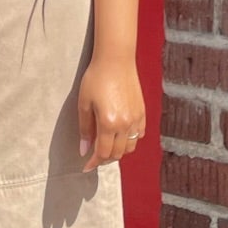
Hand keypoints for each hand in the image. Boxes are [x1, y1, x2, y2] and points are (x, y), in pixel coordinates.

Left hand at [76, 51, 144, 171]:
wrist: (116, 60)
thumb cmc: (96, 78)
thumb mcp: (84, 104)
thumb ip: (85, 129)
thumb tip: (84, 150)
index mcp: (109, 124)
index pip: (102, 153)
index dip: (94, 162)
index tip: (86, 167)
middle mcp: (125, 125)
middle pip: (117, 154)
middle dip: (105, 158)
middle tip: (94, 157)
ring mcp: (136, 119)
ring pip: (130, 147)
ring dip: (118, 151)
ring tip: (107, 147)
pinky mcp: (143, 112)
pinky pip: (139, 135)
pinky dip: (130, 140)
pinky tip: (120, 135)